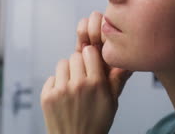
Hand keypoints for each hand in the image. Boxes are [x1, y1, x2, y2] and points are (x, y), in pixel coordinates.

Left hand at [41, 11, 132, 133]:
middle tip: (82, 77)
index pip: (90, 52)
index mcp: (96, 84)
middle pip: (75, 56)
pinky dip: (56, 84)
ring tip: (72, 86)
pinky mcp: (47, 96)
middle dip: (79, 64)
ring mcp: (60, 90)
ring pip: (62, 64)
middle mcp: (78, 85)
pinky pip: (51, 78)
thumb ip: (117, 79)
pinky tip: (63, 96)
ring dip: (67, 72)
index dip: (91, 57)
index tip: (92, 64)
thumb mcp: (112, 102)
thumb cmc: (96, 123)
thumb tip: (127, 63)